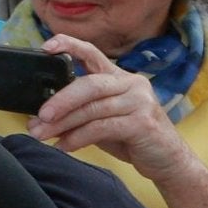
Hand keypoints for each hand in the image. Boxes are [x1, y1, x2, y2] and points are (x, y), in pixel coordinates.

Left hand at [26, 33, 191, 181]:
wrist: (169, 161)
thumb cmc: (131, 138)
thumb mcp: (103, 120)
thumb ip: (79, 112)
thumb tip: (39, 118)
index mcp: (119, 78)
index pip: (92, 53)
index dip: (69, 46)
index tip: (46, 47)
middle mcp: (132, 84)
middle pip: (89, 84)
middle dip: (60, 100)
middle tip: (39, 116)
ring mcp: (140, 102)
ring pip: (92, 109)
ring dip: (63, 124)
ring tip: (41, 135)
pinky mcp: (143, 123)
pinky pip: (102, 127)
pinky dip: (78, 138)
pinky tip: (63, 146)